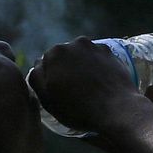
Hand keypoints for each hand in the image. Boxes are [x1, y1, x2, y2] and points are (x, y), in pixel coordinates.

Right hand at [28, 38, 152, 136]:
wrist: (117, 109)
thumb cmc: (78, 109)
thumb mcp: (47, 100)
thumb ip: (36, 78)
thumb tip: (38, 65)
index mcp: (55, 53)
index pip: (45, 64)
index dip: (50, 79)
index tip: (58, 92)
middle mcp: (74, 43)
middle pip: (64, 57)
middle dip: (66, 70)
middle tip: (73, 91)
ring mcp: (95, 47)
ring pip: (81, 56)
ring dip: (81, 67)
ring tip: (88, 89)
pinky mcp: (111, 53)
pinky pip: (97, 59)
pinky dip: (96, 67)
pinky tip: (99, 84)